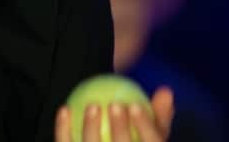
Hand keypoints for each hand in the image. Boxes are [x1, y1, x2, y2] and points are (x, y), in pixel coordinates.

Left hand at [54, 87, 174, 141]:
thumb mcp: (153, 136)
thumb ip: (159, 116)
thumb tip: (165, 90)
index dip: (145, 127)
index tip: (134, 105)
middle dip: (120, 130)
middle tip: (115, 104)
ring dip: (90, 129)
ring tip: (93, 106)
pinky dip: (63, 129)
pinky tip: (64, 108)